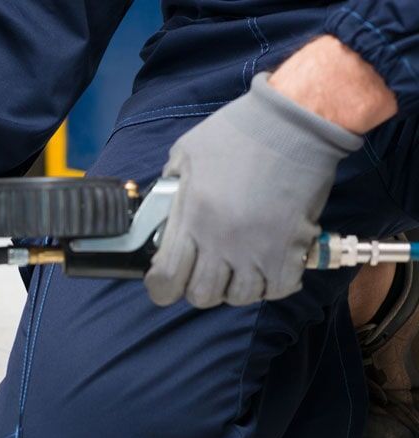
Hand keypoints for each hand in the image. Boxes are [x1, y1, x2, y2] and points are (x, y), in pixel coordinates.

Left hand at [144, 72, 362, 307]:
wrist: (295, 122)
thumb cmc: (238, 132)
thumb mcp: (186, 154)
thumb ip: (170, 189)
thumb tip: (161, 213)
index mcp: (192, 218)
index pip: (167, 279)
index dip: (161, 288)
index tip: (163, 283)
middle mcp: (222, 241)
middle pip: (202, 296)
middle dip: (198, 288)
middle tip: (205, 271)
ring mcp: (258, 249)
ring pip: (239, 297)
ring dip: (235, 287)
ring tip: (238, 267)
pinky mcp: (291, 249)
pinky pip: (277, 290)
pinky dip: (271, 284)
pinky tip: (267, 267)